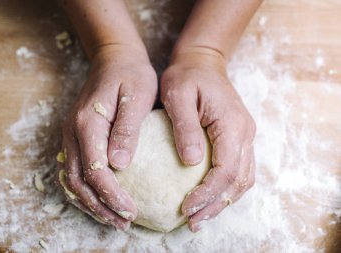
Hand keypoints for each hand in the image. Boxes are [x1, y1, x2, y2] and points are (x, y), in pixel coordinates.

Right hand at [59, 45, 156, 229]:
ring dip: (91, 202)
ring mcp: (72, 134)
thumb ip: (127, 130)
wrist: (114, 56)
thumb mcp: (136, 96)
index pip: (96, 170)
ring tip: (113, 218)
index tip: (131, 210)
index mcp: (88, 123)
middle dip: (100, 206)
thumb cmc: (130, 73)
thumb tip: (119, 164)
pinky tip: (100, 198)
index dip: (112, 195)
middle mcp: (73, 132)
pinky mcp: (78, 135)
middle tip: (123, 222)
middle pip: (79, 181)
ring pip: (73, 179)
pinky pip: (75, 170)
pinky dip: (86, 190)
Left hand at [161, 49, 255, 231]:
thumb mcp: (178, 96)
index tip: (187, 207)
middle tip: (193, 222)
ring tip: (200, 216)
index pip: (227, 169)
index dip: (208, 193)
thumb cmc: (187, 75)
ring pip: (243, 178)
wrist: (203, 61)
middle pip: (238, 180)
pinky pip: (239, 169)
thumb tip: (191, 162)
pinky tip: (209, 196)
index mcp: (232, 123)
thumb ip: (185, 128)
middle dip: (216, 204)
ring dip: (223, 200)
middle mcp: (245, 133)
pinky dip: (226, 187)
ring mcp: (245, 135)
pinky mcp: (238, 137)